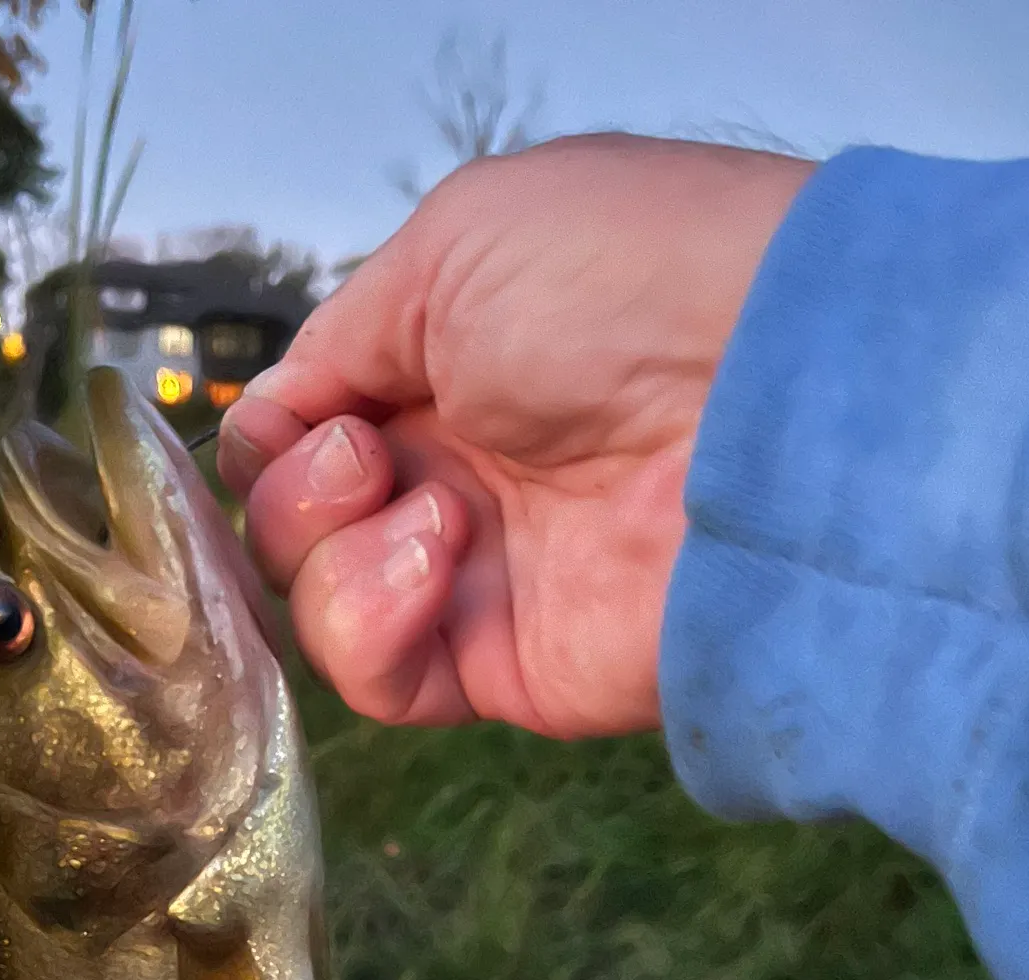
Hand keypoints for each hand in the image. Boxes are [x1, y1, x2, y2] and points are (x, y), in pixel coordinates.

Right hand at [217, 133, 814, 737]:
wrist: (759, 396)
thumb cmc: (618, 286)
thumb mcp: (452, 249)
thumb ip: (338, 340)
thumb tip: (269, 422)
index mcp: (435, 381)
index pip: (299, 441)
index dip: (276, 441)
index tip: (306, 419)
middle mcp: (447, 481)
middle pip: (289, 530)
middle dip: (295, 494)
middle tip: (368, 455)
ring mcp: (471, 580)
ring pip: (316, 608)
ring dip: (334, 553)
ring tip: (437, 507)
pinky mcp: (500, 664)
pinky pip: (375, 681)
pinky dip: (370, 624)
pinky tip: (440, 561)